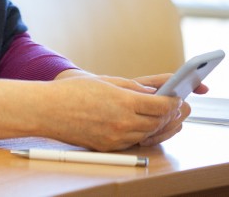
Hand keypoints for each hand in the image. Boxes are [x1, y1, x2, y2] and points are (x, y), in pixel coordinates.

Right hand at [0, 72, 185, 151]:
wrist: (47, 111)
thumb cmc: (72, 92)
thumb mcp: (105, 82)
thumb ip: (131, 88)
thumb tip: (152, 93)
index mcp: (124, 102)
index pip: (161, 106)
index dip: (174, 102)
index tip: (179, 98)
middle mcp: (123, 123)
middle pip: (158, 122)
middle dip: (172, 116)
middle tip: (181, 109)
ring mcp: (116, 137)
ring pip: (148, 134)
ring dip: (161, 127)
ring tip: (168, 119)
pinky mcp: (108, 146)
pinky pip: (133, 142)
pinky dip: (144, 134)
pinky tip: (148, 128)